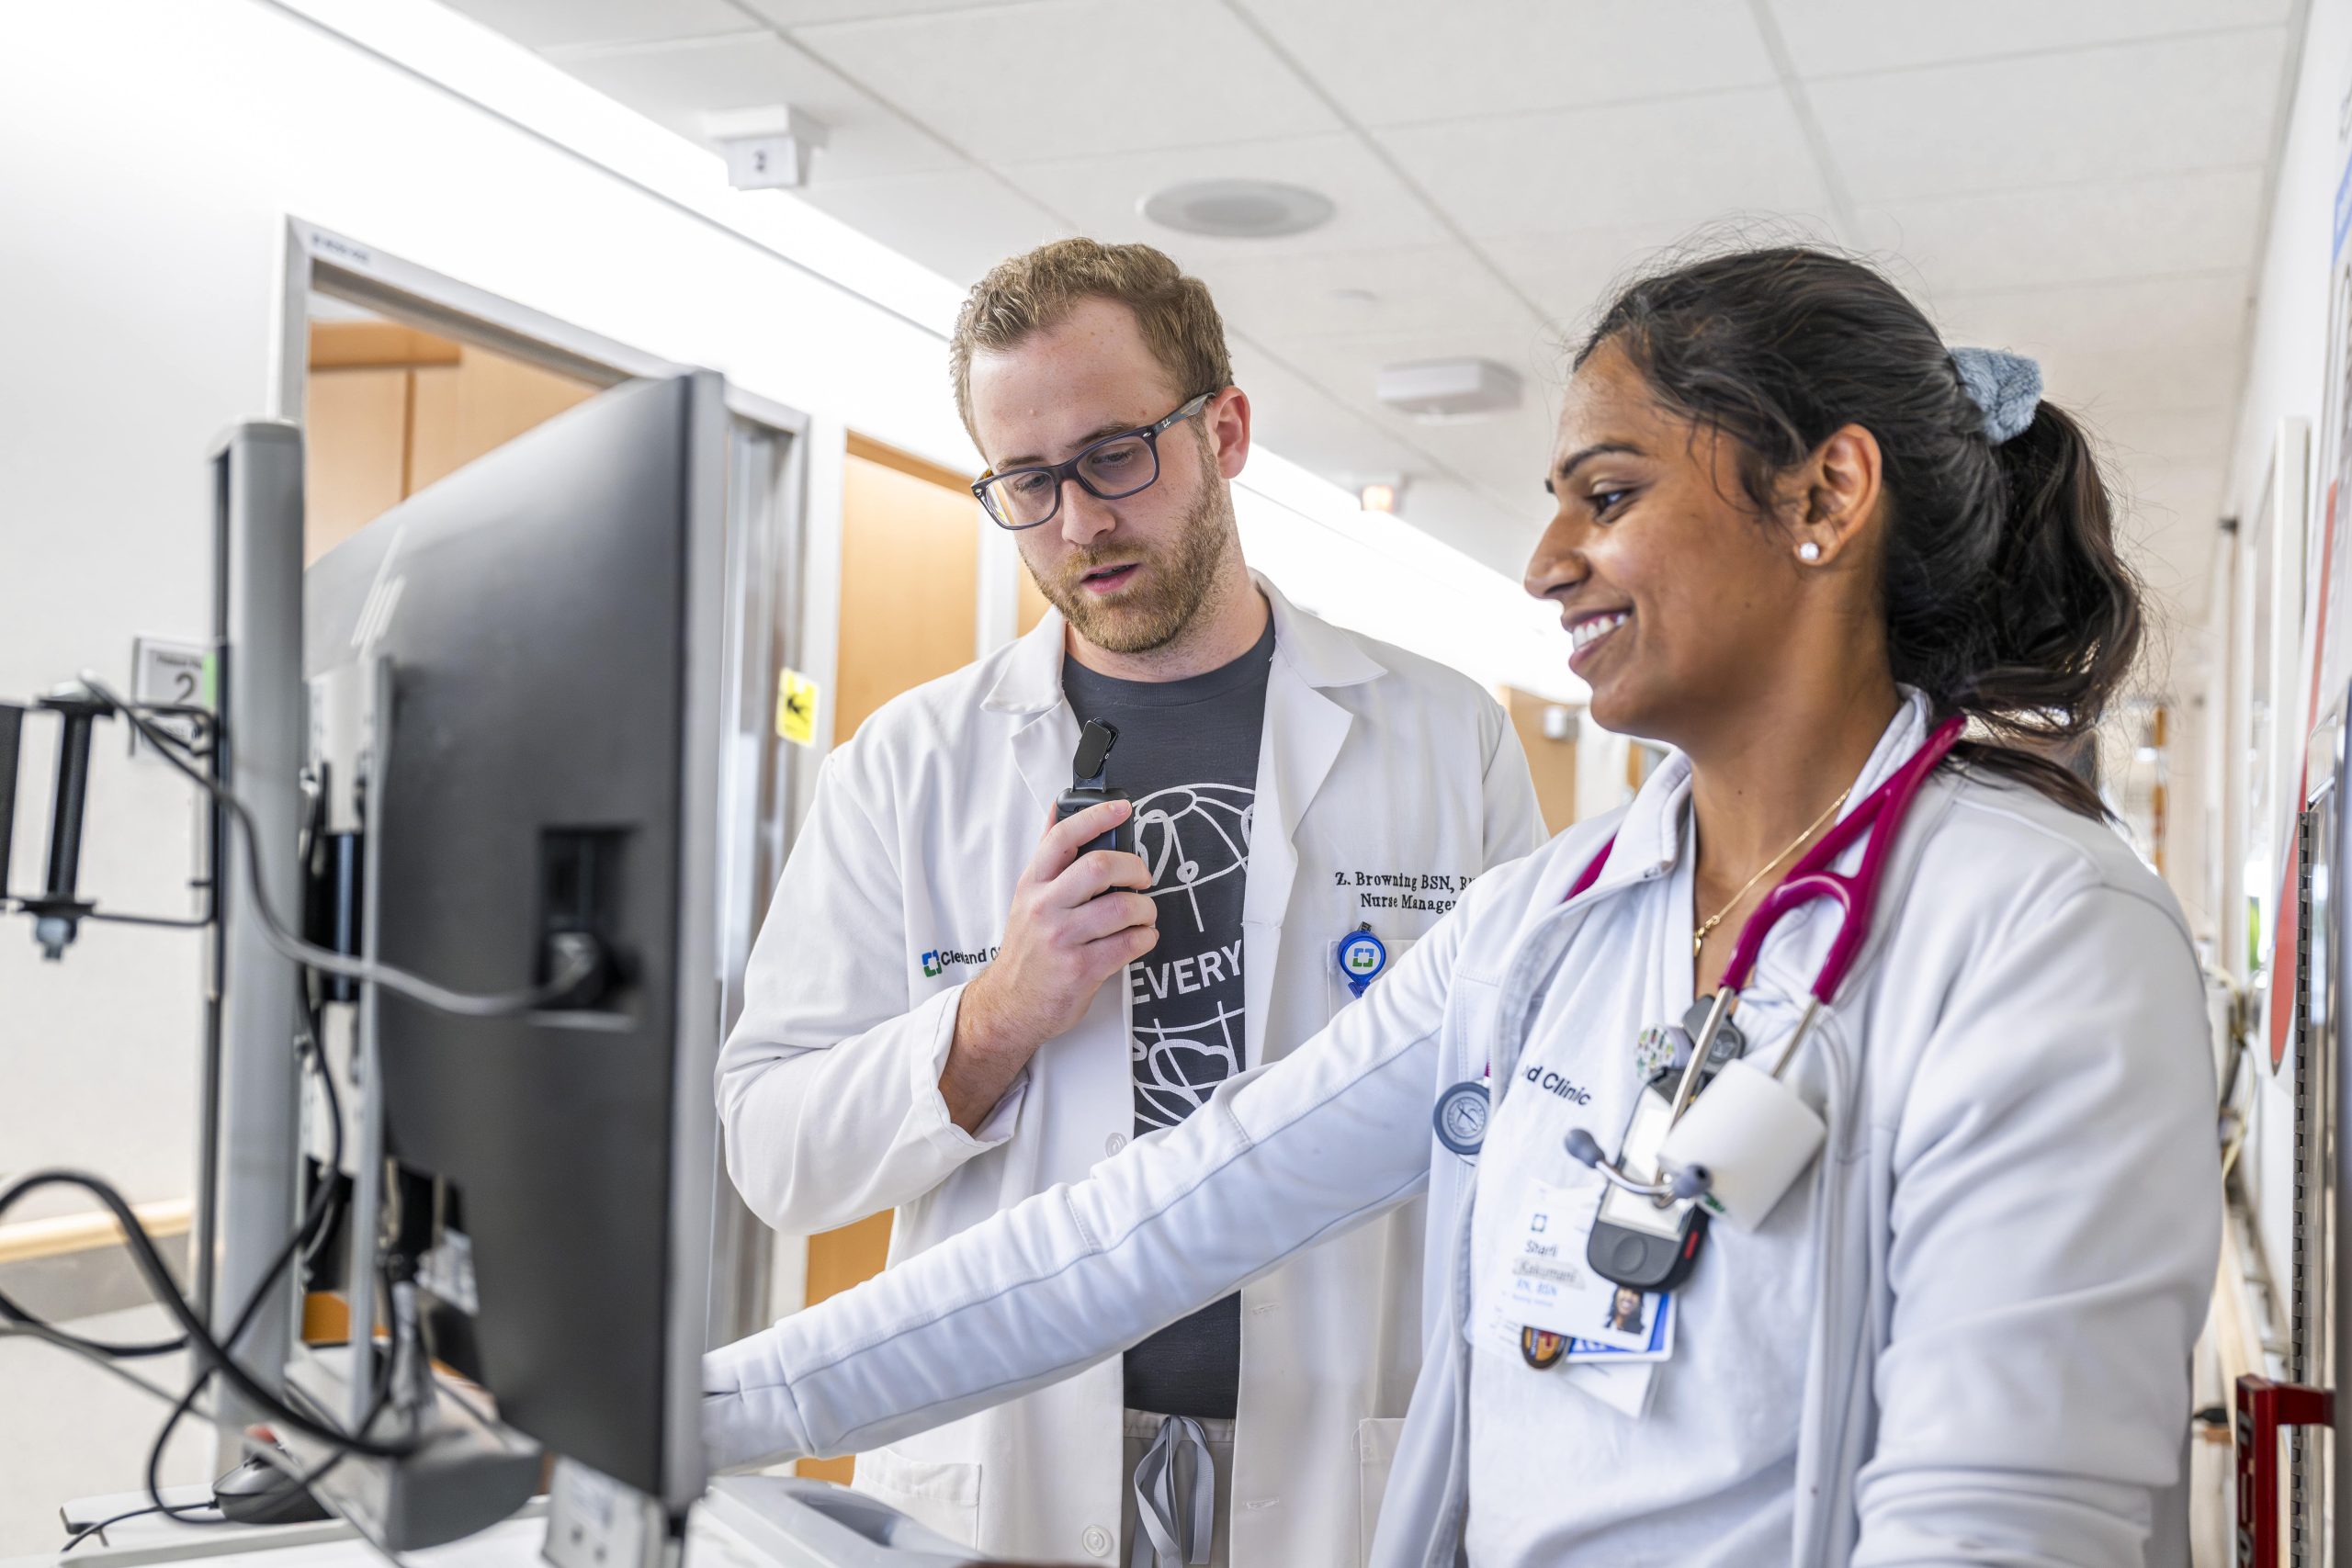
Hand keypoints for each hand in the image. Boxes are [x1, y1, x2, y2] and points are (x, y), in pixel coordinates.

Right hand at [940, 799, 1156, 1132]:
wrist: (1011, 1005)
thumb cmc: (1028, 950)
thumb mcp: (1027, 897)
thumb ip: (1048, 856)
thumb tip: (1058, 806)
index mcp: (1032, 885)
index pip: (1063, 838)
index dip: (1097, 816)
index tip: (1123, 809)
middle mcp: (1044, 908)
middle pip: (1100, 867)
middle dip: (1134, 868)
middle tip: (1142, 878)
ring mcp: (1062, 940)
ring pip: (1122, 908)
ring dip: (1146, 909)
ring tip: (1144, 915)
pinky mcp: (1081, 970)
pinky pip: (1129, 944)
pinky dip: (1145, 938)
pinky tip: (1140, 939)